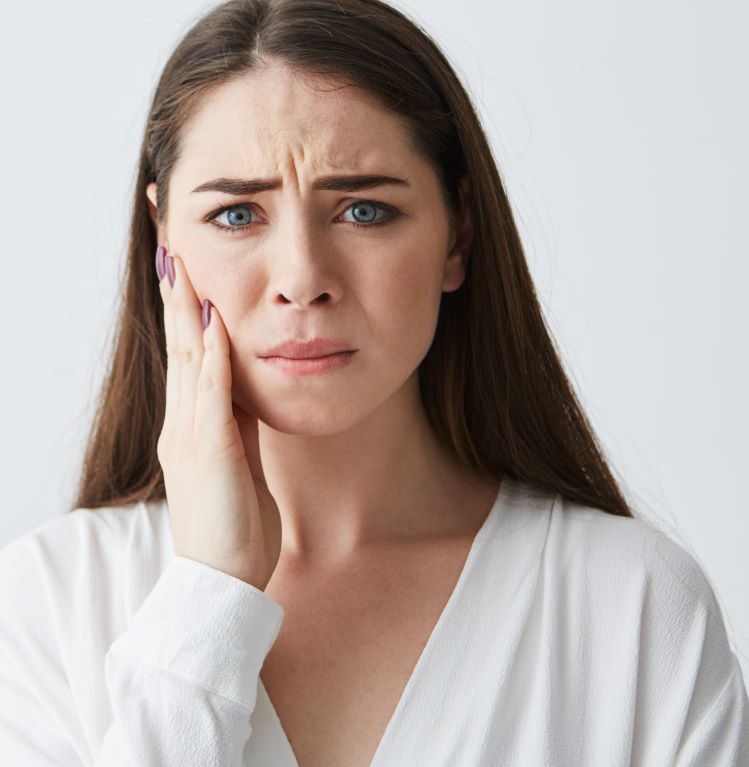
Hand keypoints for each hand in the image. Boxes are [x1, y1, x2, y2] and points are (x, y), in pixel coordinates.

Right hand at [155, 245, 281, 590]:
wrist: (221, 582)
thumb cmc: (234, 529)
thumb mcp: (239, 463)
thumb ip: (238, 422)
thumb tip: (246, 384)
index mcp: (191, 427)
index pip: (188, 355)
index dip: (185, 310)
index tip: (183, 267)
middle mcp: (183, 425)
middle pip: (179, 346)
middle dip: (175, 294)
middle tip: (169, 244)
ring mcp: (192, 437)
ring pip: (189, 360)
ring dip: (186, 309)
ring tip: (182, 262)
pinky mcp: (211, 452)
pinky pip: (212, 394)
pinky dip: (215, 355)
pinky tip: (216, 322)